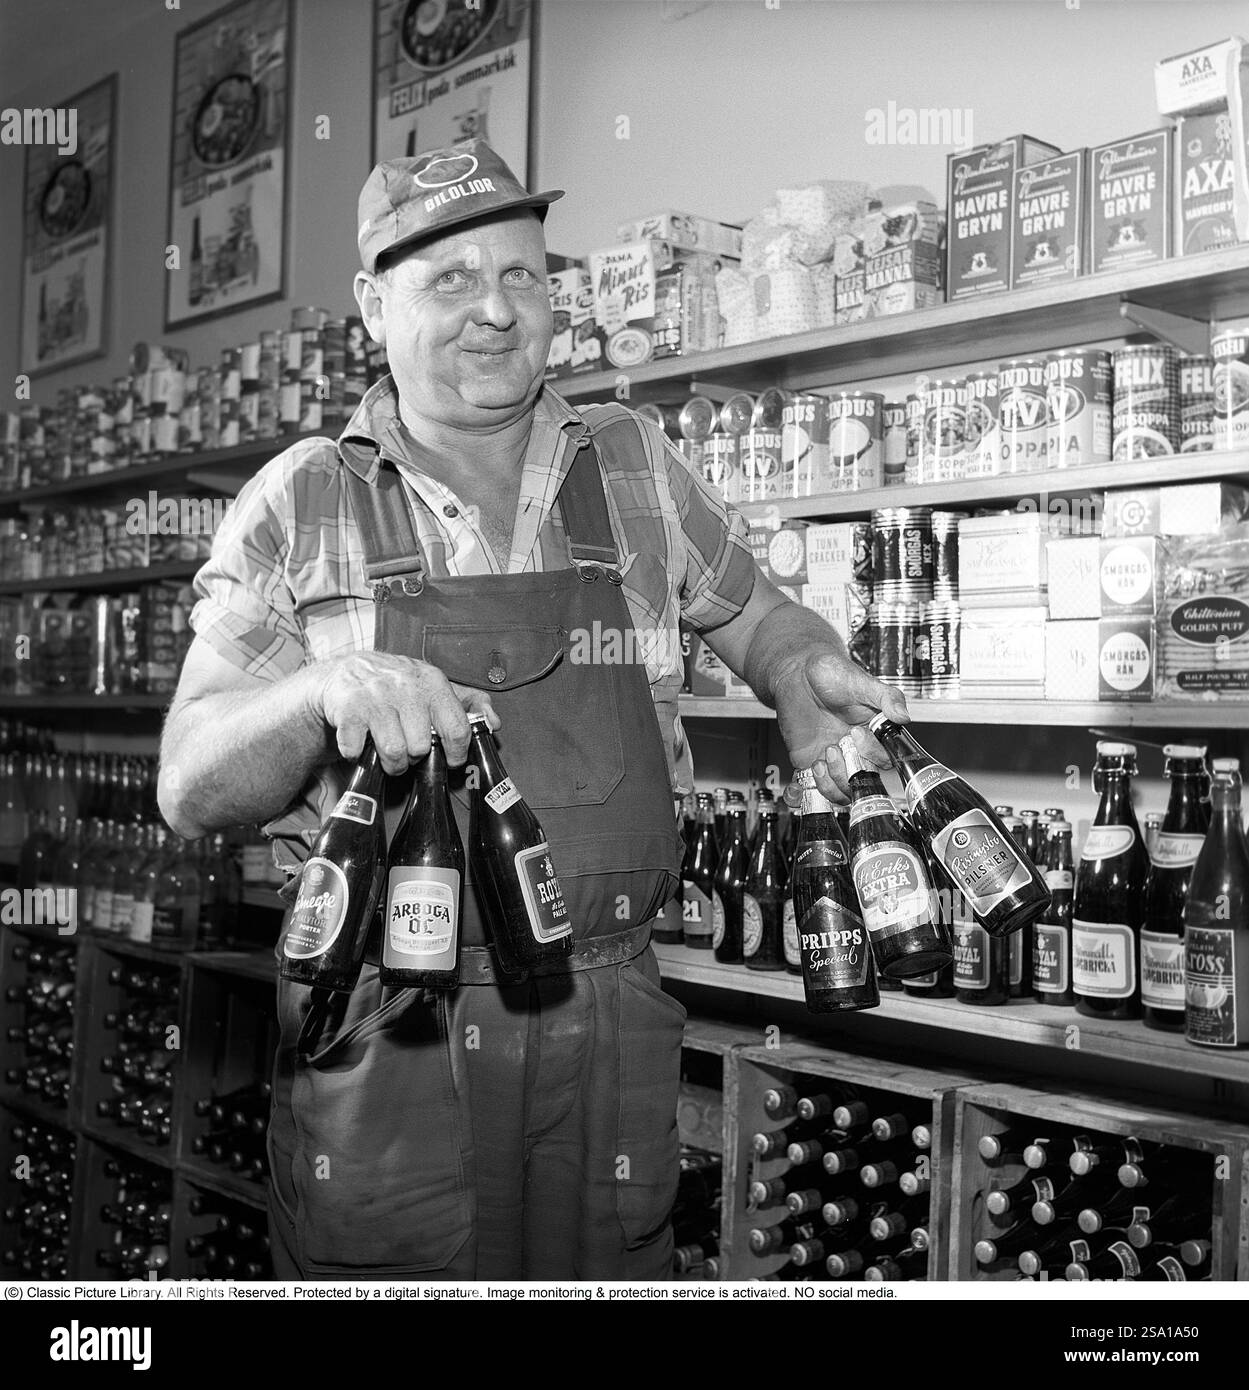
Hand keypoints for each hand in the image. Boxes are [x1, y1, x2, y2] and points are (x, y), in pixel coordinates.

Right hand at [310, 652, 498, 773]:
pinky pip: (358, 750)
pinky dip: (357, 754)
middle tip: (408, 748)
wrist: (345, 672)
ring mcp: (376, 697)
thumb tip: (493, 722)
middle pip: (422, 747)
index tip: (451, 759)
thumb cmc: (395, 684)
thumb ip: (467, 703)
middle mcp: (405, 687)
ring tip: (388, 751)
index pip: (457, 728)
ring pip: (394, 753)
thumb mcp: (433, 685)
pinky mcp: (348, 710)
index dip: (457, 752)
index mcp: (432, 681)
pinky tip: (361, 743)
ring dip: (391, 762)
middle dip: (415, 756)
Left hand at [774, 651, 909, 804]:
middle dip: (850, 771)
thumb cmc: (831, 673)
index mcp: (872, 734)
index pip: (883, 758)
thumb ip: (886, 697)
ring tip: (821, 759)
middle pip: (862, 780)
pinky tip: (807, 774)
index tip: (856, 733)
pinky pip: (811, 787)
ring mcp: (832, 758)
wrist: (797, 671)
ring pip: (840, 790)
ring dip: (831, 782)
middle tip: (835, 747)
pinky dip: (806, 791)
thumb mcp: (862, 681)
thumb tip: (904, 716)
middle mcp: (854, 750)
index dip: (872, 752)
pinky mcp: (809, 761)